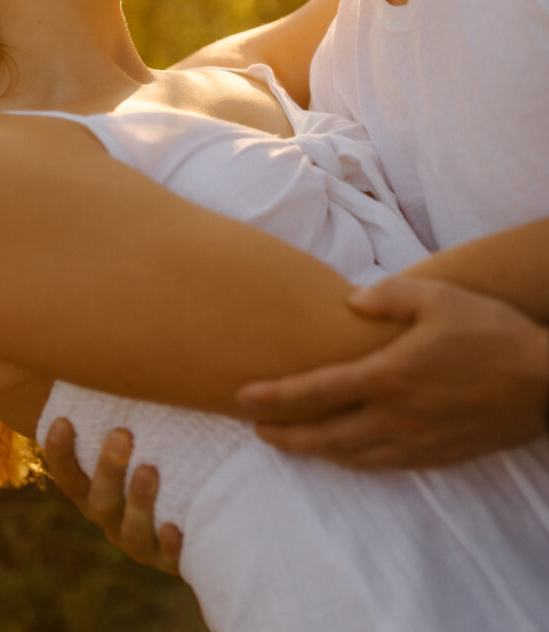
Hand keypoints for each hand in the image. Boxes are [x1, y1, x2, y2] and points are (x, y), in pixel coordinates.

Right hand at [44, 417, 182, 573]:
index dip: (59, 451)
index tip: (62, 420)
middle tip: (122, 434)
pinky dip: (170, 544)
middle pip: (98, 499)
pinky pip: (169, 558)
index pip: (67, 473)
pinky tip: (177, 526)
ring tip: (150, 469)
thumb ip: (125, 408)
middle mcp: (110, 517)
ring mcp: (139, 542)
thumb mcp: (137, 437)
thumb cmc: (158, 457)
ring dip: (137, 500)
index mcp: (92, 490)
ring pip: (129, 529)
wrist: (197, 519)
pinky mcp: (171, 560)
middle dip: (107, 467)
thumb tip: (111, 343)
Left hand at [236, 277, 548, 469]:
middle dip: (284, 434)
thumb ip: (387, 296)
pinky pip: (382, 464)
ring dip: (314, 451)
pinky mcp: (437, 454)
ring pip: (351, 456)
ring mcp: (416, 441)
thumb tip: (350, 303)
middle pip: (324, 435)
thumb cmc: (490, 331)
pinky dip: (353, 460)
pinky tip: (345, 453)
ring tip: (289, 441)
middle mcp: (395, 416)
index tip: (243, 398)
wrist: (545, 382)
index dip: (275, 397)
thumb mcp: (437, 296)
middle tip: (253, 428)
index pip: (316, 391)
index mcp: (388, 375)